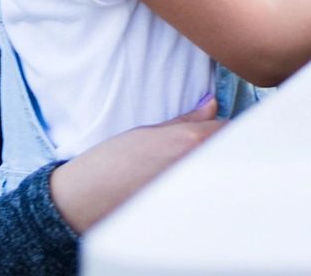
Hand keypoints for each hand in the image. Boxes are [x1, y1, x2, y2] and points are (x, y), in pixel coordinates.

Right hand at [48, 97, 223, 234]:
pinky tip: (176, 184)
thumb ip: (185, 119)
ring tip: (181, 166)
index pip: (226, 129)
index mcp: (188, 141)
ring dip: (206, 165)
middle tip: (198, 146)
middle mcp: (194, 164)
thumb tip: (211, 104)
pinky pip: (199, 191)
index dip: (222, 127)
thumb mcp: (147, 131)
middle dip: (218, 146)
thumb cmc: (110, 163)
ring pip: (212, 171)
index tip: (214, 127)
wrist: (84, 199)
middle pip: (224, 151)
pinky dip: (196, 185)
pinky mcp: (182, 207)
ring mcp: (190, 188)